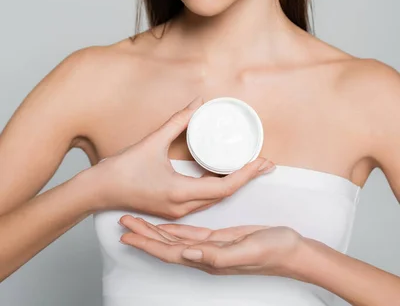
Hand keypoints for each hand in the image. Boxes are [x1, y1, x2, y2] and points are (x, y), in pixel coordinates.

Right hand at [89, 96, 274, 218]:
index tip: (262, 161)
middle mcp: (182, 208)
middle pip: (225, 195)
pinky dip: (218, 188)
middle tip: (266, 162)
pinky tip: (225, 176)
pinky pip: (203, 200)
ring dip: (235, 183)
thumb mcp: (152, 141)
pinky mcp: (172, 209)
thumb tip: (197, 103)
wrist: (98, 191)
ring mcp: (177, 211)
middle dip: (247, 178)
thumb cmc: (122, 170)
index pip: (225, 188)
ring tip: (251, 167)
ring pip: (215, 200)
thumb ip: (177, 121)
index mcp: (180, 194)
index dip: (247, 174)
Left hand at [119, 217, 302, 276]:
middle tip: (123, 222)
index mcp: (208, 259)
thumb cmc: (273, 252)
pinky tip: (165, 224)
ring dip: (154, 230)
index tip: (126, 234)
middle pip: (165, 245)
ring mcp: (210, 247)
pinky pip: (190, 233)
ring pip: (174, 239)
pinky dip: (174, 228)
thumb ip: (218, 255)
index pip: (169, 252)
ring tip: (136, 221)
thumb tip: (186, 253)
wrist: (291, 251)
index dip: (147, 244)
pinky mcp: (218, 238)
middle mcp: (204, 255)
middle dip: (143, 235)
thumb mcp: (247, 251)